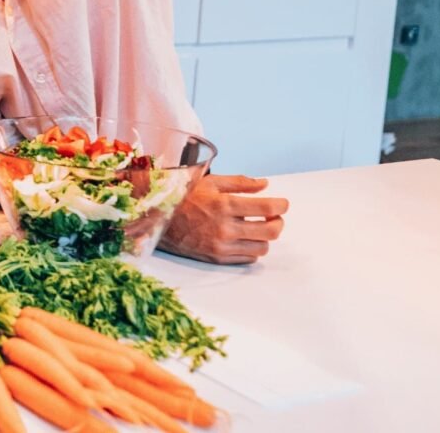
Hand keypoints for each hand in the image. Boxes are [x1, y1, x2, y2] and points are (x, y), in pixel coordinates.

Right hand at [159, 174, 288, 264]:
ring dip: (265, 237)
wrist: (157, 218)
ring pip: (262, 247)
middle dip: (278, 222)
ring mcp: (221, 246)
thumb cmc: (183, 197)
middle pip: (271, 231)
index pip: (268, 208)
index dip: (281, 205)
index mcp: (224, 205)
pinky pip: (248, 258)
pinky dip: (251, 248)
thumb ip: (240, 182)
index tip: (282, 203)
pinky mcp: (217, 258)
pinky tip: (244, 237)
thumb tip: (265, 184)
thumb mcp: (210, 182)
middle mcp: (225, 228)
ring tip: (257, 227)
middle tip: (274, 216)